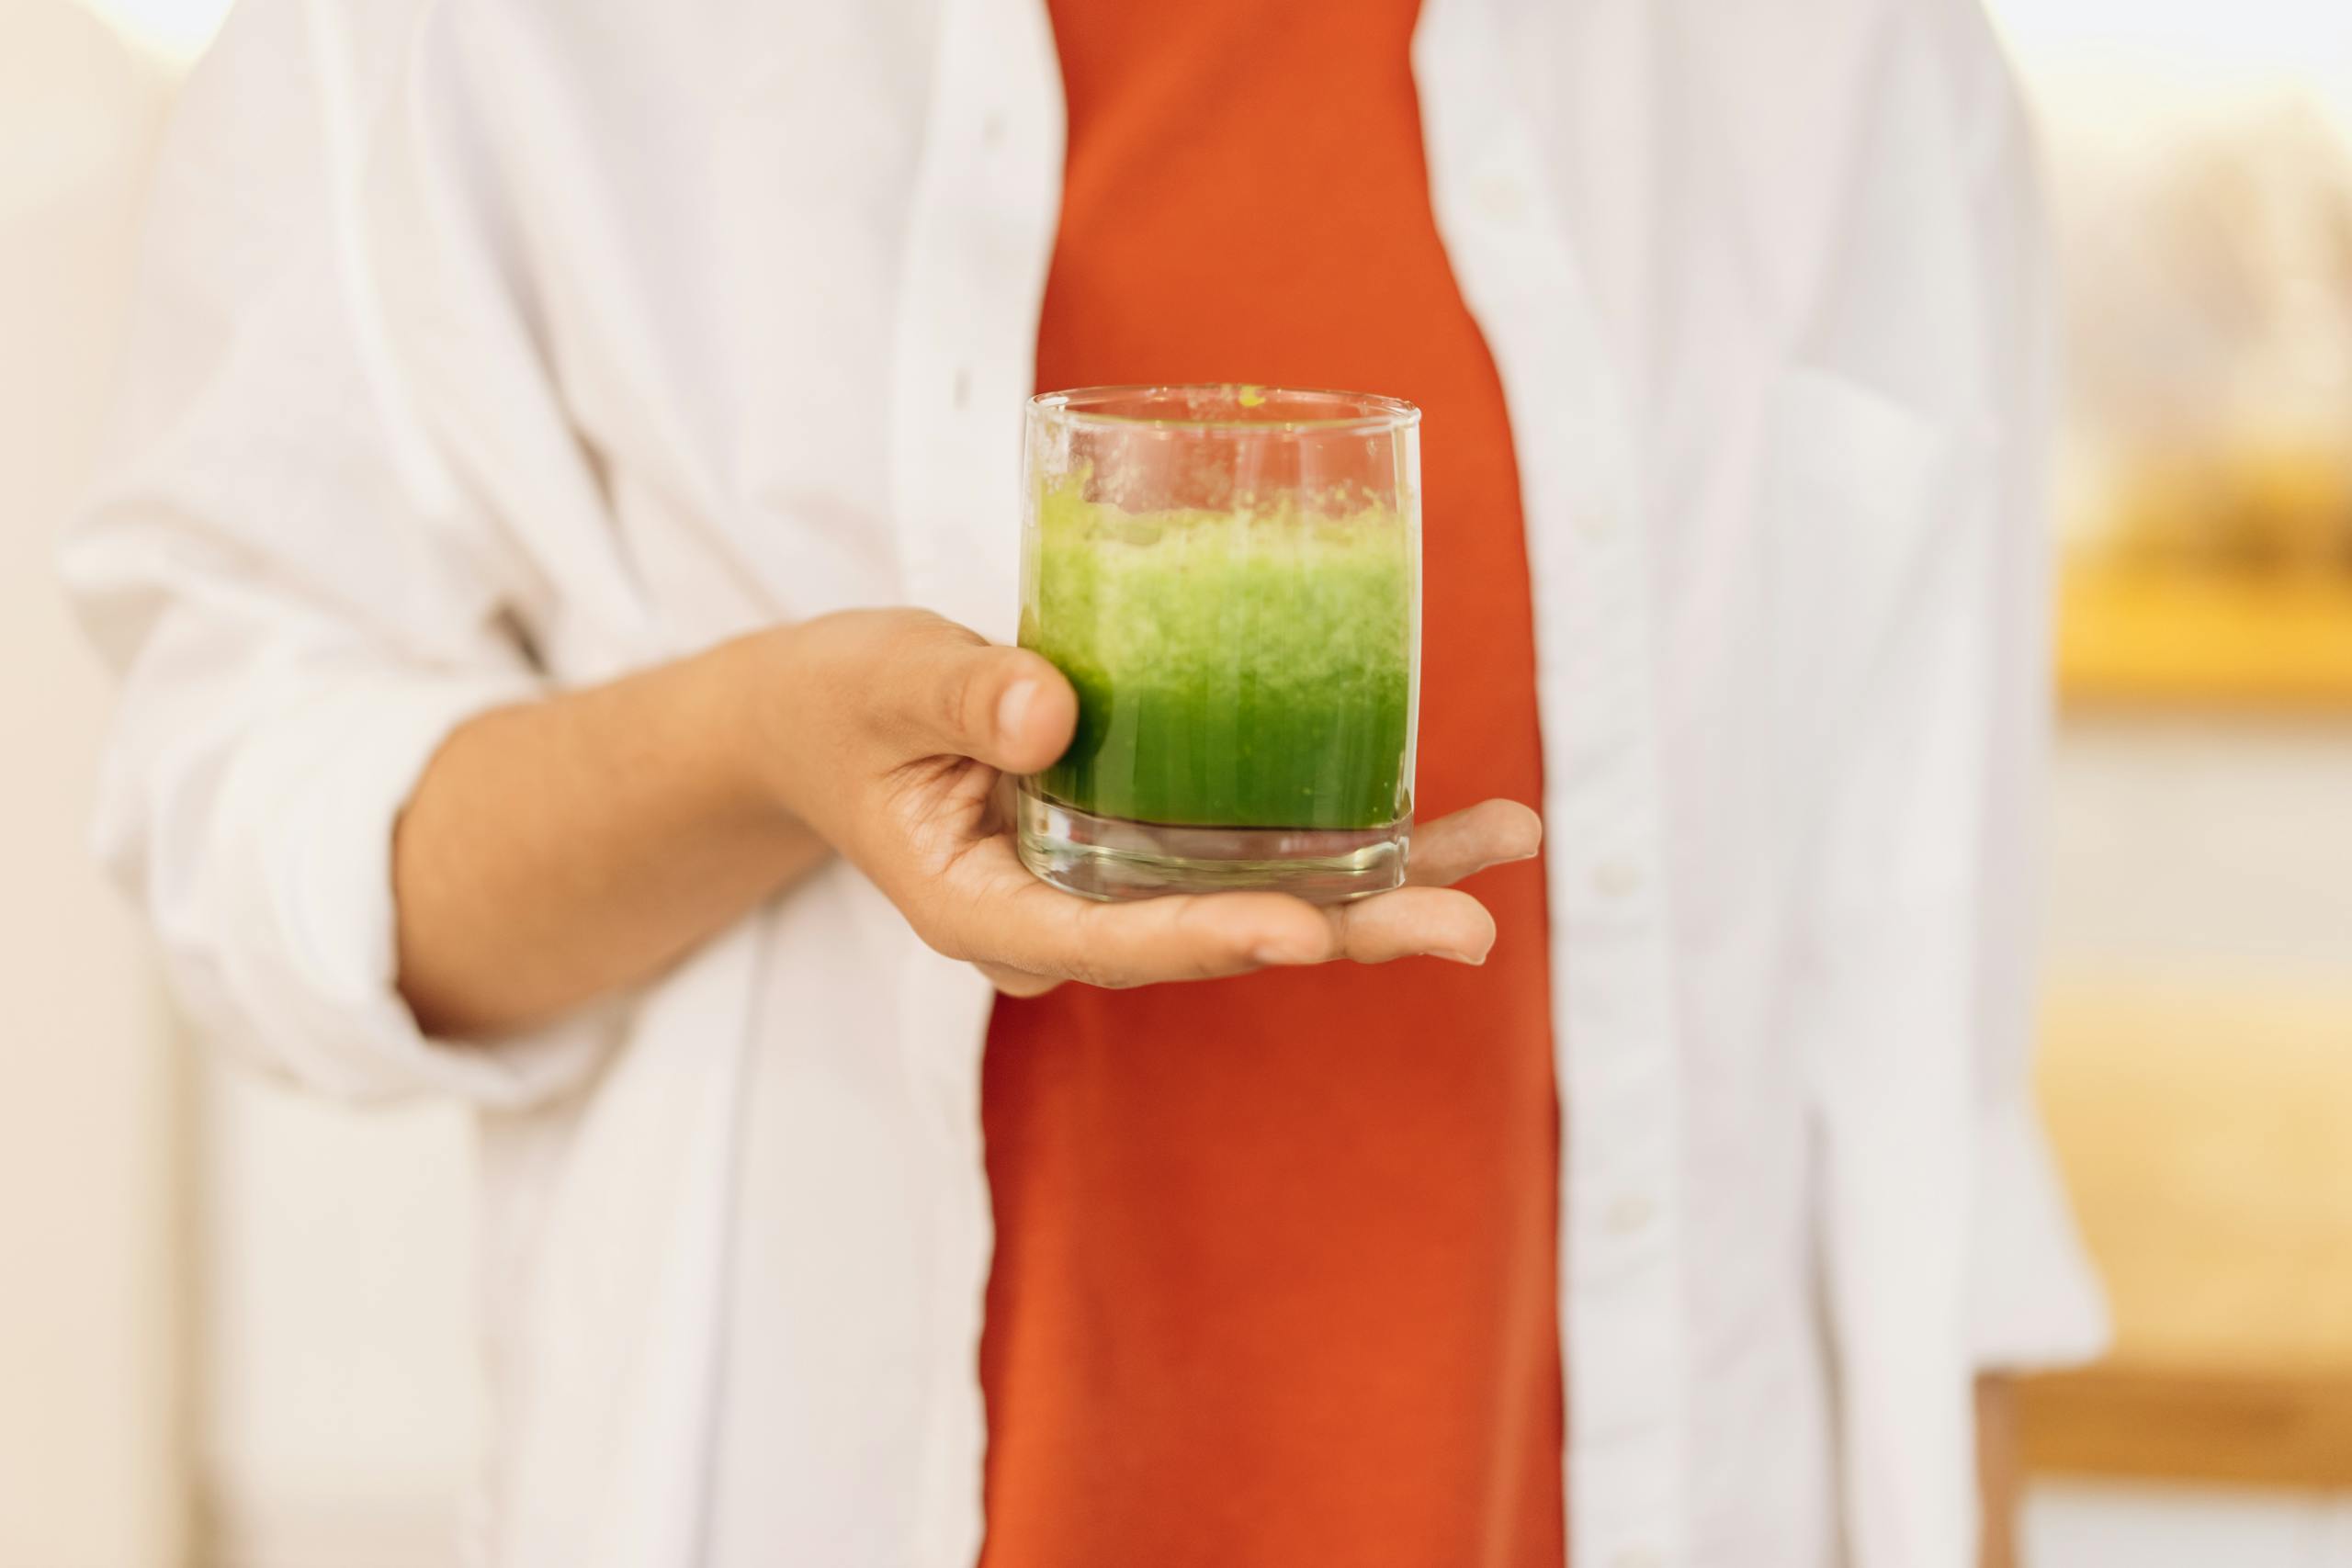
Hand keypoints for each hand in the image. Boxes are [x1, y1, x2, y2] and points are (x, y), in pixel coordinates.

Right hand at [751, 608, 1541, 995]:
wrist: (828, 718)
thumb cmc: (844, 704)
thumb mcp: (880, 685)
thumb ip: (955, 696)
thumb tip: (1050, 712)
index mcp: (989, 915)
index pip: (1108, 946)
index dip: (1206, 939)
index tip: (1299, 932)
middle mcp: (1071, 921)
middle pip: (1220, 942)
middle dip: (1347, 934)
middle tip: (1467, 929)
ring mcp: (1120, 888)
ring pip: (1266, 903)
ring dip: (1387, 885)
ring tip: (1506, 845)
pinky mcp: (1153, 843)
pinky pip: (1263, 851)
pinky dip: (1358, 832)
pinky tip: (1458, 815)